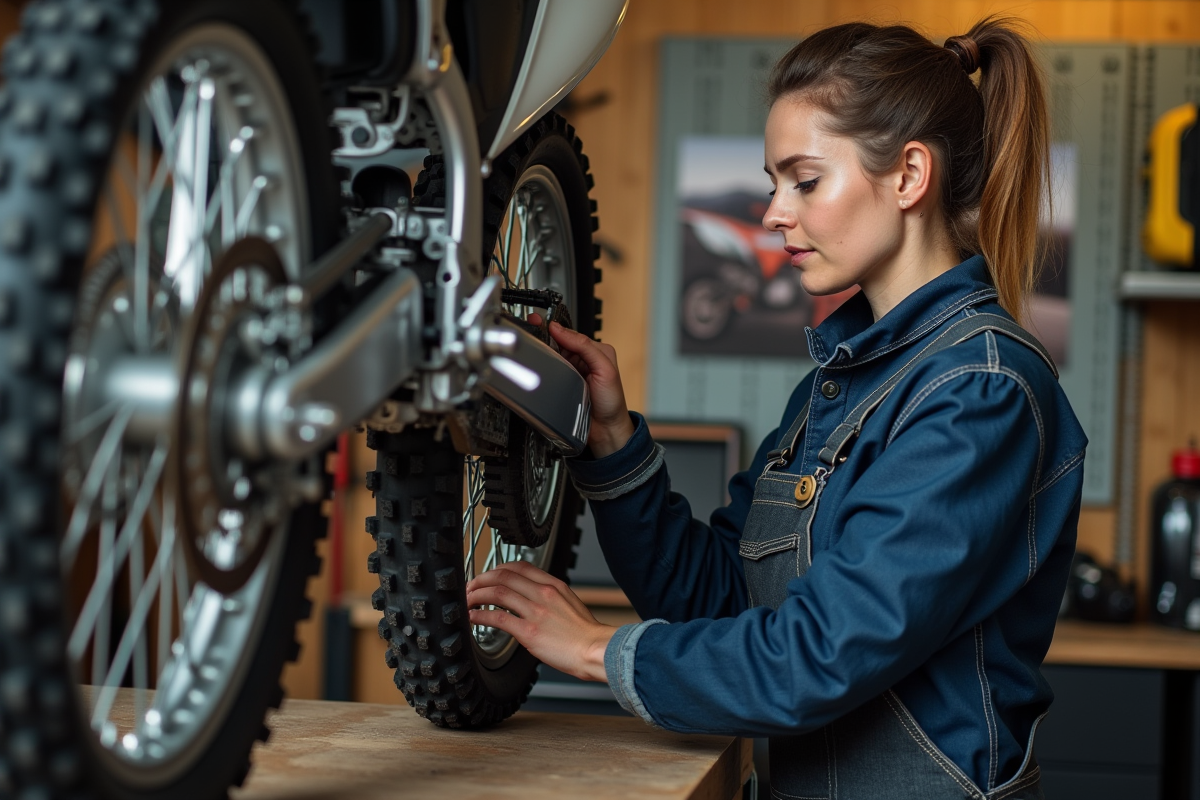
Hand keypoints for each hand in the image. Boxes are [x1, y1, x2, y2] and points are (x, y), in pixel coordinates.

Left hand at [466, 562, 615, 682]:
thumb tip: (532, 600)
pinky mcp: (529, 631)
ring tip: (467, 601)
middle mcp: (543, 593)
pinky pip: (497, 617)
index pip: (519, 566)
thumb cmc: (585, 634)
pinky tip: (472, 617)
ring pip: (497, 592)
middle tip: (470, 587)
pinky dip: (480, 615)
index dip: (498, 569)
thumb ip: (550, 598)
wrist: (596, 650)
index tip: (488, 576)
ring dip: (476, 595)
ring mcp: (536, 611)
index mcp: (553, 585)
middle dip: (481, 579)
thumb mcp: (570, 603)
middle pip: (503, 575)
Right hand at [530, 313, 634, 456]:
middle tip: (528, 335)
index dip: (553, 328)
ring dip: (540, 356)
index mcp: (594, 350)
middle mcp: (581, 360)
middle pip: (556, 344)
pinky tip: (535, 370)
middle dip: (542, 340)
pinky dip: (541, 372)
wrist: (606, 431)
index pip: (569, 334)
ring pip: (550, 358)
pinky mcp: (560, 386)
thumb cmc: (612, 402)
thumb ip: (586, 347)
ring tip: (530, 351)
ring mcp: (569, 373)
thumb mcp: (605, 369)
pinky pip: (548, 375)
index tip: (538, 322)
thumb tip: (562, 331)